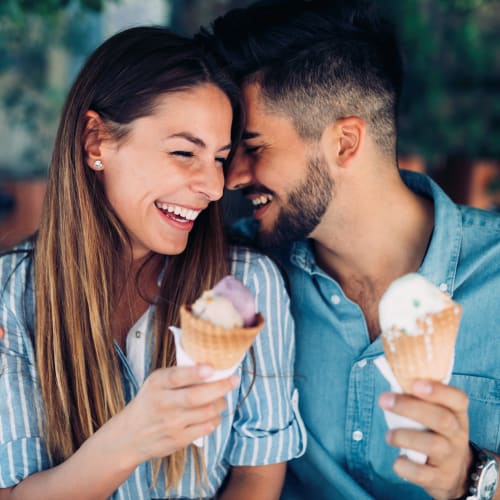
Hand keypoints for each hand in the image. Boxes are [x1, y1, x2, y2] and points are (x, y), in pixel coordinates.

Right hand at [109, 364, 238, 466]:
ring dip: (221, 403)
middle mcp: (163, 403)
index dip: (195, 373)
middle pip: (196, 397)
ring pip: (207, 412)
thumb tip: (213, 366)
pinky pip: (206, 428)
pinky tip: (213, 413)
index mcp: (157, 384)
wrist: (130, 435)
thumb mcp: (156, 382)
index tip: (211, 368)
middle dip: (220, 387)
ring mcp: (171, 424)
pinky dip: (215, 419)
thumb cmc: (150, 401)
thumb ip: (179, 374)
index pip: (176, 377)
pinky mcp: (179, 440)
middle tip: (233, 380)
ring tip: (221, 398)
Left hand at [379, 380, 471, 499]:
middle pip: (441, 419)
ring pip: (432, 445)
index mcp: (457, 414)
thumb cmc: (438, 432)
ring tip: (388, 435)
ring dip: (405, 436)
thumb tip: (391, 374)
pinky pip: (423, 474)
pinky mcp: (440, 478)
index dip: (438, 391)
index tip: (415, 383)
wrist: (458, 472)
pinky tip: (398, 461)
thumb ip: (420, 397)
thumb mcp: (439, 413)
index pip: (457, 399)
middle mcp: (457, 434)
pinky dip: (407, 467)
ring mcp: (450, 457)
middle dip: (410, 408)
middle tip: (384, 399)